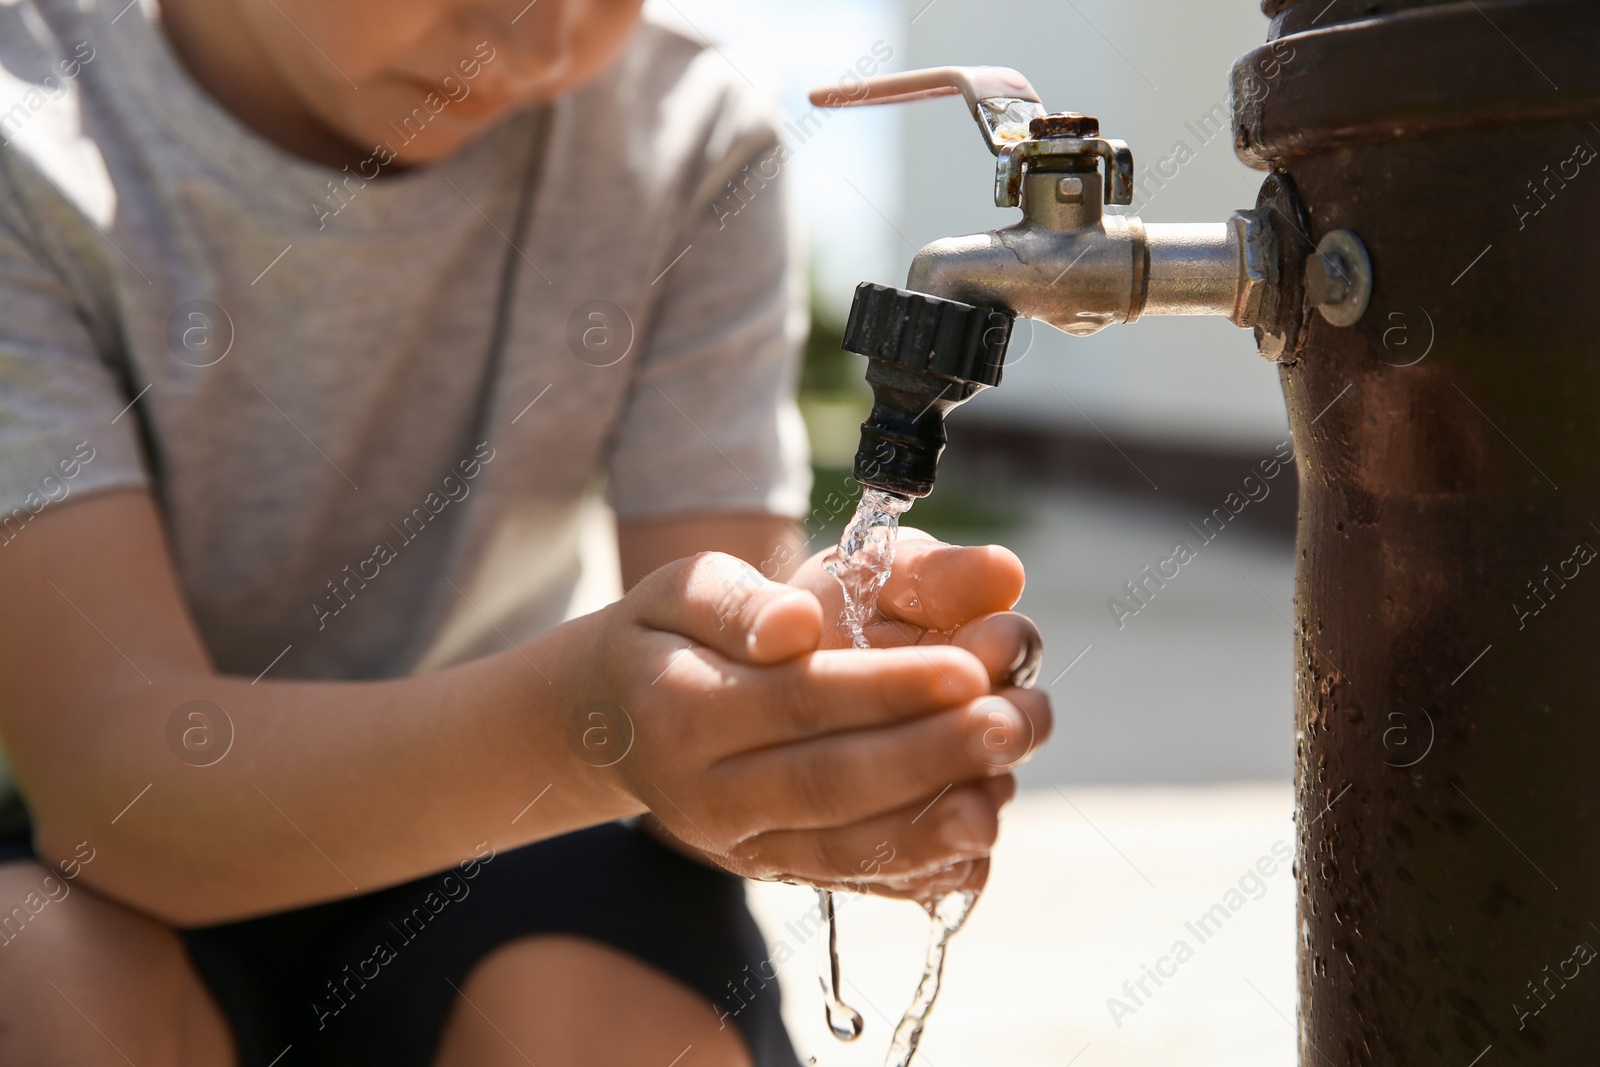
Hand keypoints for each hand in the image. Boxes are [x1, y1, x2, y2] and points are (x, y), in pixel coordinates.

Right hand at [582, 544, 1049, 901]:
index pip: (798, 700)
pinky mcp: (773, 869)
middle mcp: (708, 792)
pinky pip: (851, 880)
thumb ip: (738, 601)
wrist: (616, 721)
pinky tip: (976, 841)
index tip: (968, 668)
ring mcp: (740, 843)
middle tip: (1011, 722)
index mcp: (683, 708)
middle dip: (929, 756)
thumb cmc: (667, 635)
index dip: (886, 688)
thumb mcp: (681, 588)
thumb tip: (796, 626)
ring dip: (933, 824)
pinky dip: (918, 870)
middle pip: (830, 781)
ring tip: (1004, 789)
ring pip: (844, 847)